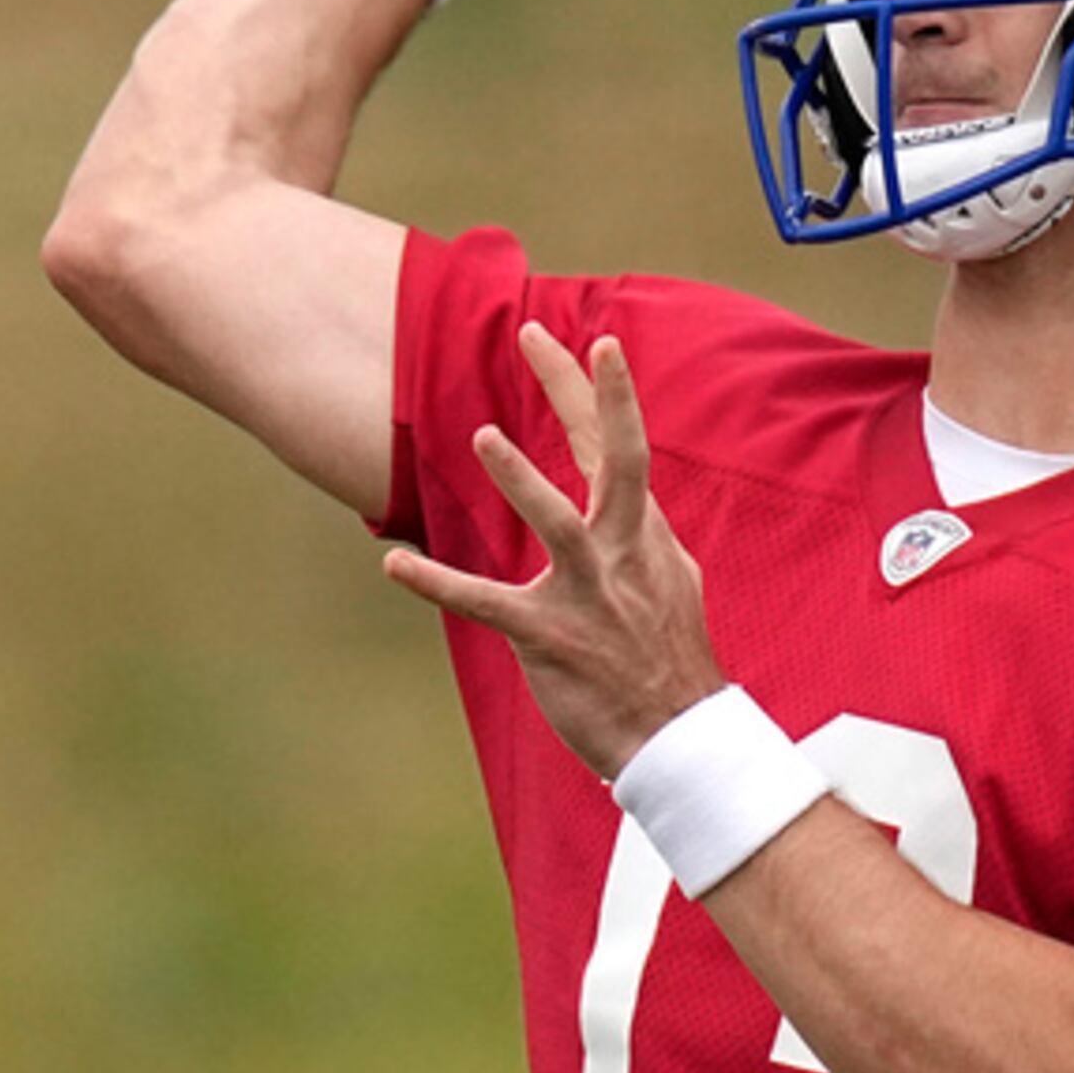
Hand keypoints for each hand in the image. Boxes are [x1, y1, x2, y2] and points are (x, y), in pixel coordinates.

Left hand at [383, 323, 726, 774]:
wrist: (679, 736)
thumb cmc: (670, 659)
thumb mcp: (671, 583)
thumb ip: (646, 539)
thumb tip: (638, 511)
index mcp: (644, 535)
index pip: (623, 449)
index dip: (610, 392)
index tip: (597, 340)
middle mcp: (622, 552)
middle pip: (609, 456)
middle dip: (580, 393)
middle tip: (536, 336)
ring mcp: (588, 593)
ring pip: (558, 524)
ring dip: (523, 479)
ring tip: (485, 434)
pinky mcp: (550, 637)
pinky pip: (487, 603)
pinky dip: (438, 581)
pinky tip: (394, 563)